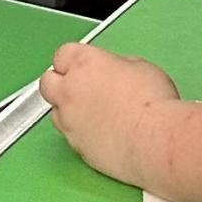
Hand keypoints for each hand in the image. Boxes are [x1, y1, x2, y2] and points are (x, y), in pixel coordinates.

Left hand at [38, 42, 179, 184]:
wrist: (154, 138)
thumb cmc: (153, 100)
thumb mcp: (140, 66)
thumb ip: (118, 65)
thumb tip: (114, 72)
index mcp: (83, 64)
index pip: (62, 54)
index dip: (73, 60)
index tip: (84, 64)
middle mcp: (69, 91)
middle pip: (47, 82)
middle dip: (60, 82)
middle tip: (80, 86)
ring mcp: (69, 121)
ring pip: (55, 112)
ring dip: (68, 109)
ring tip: (94, 112)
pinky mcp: (76, 147)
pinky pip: (71, 136)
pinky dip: (81, 132)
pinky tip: (102, 132)